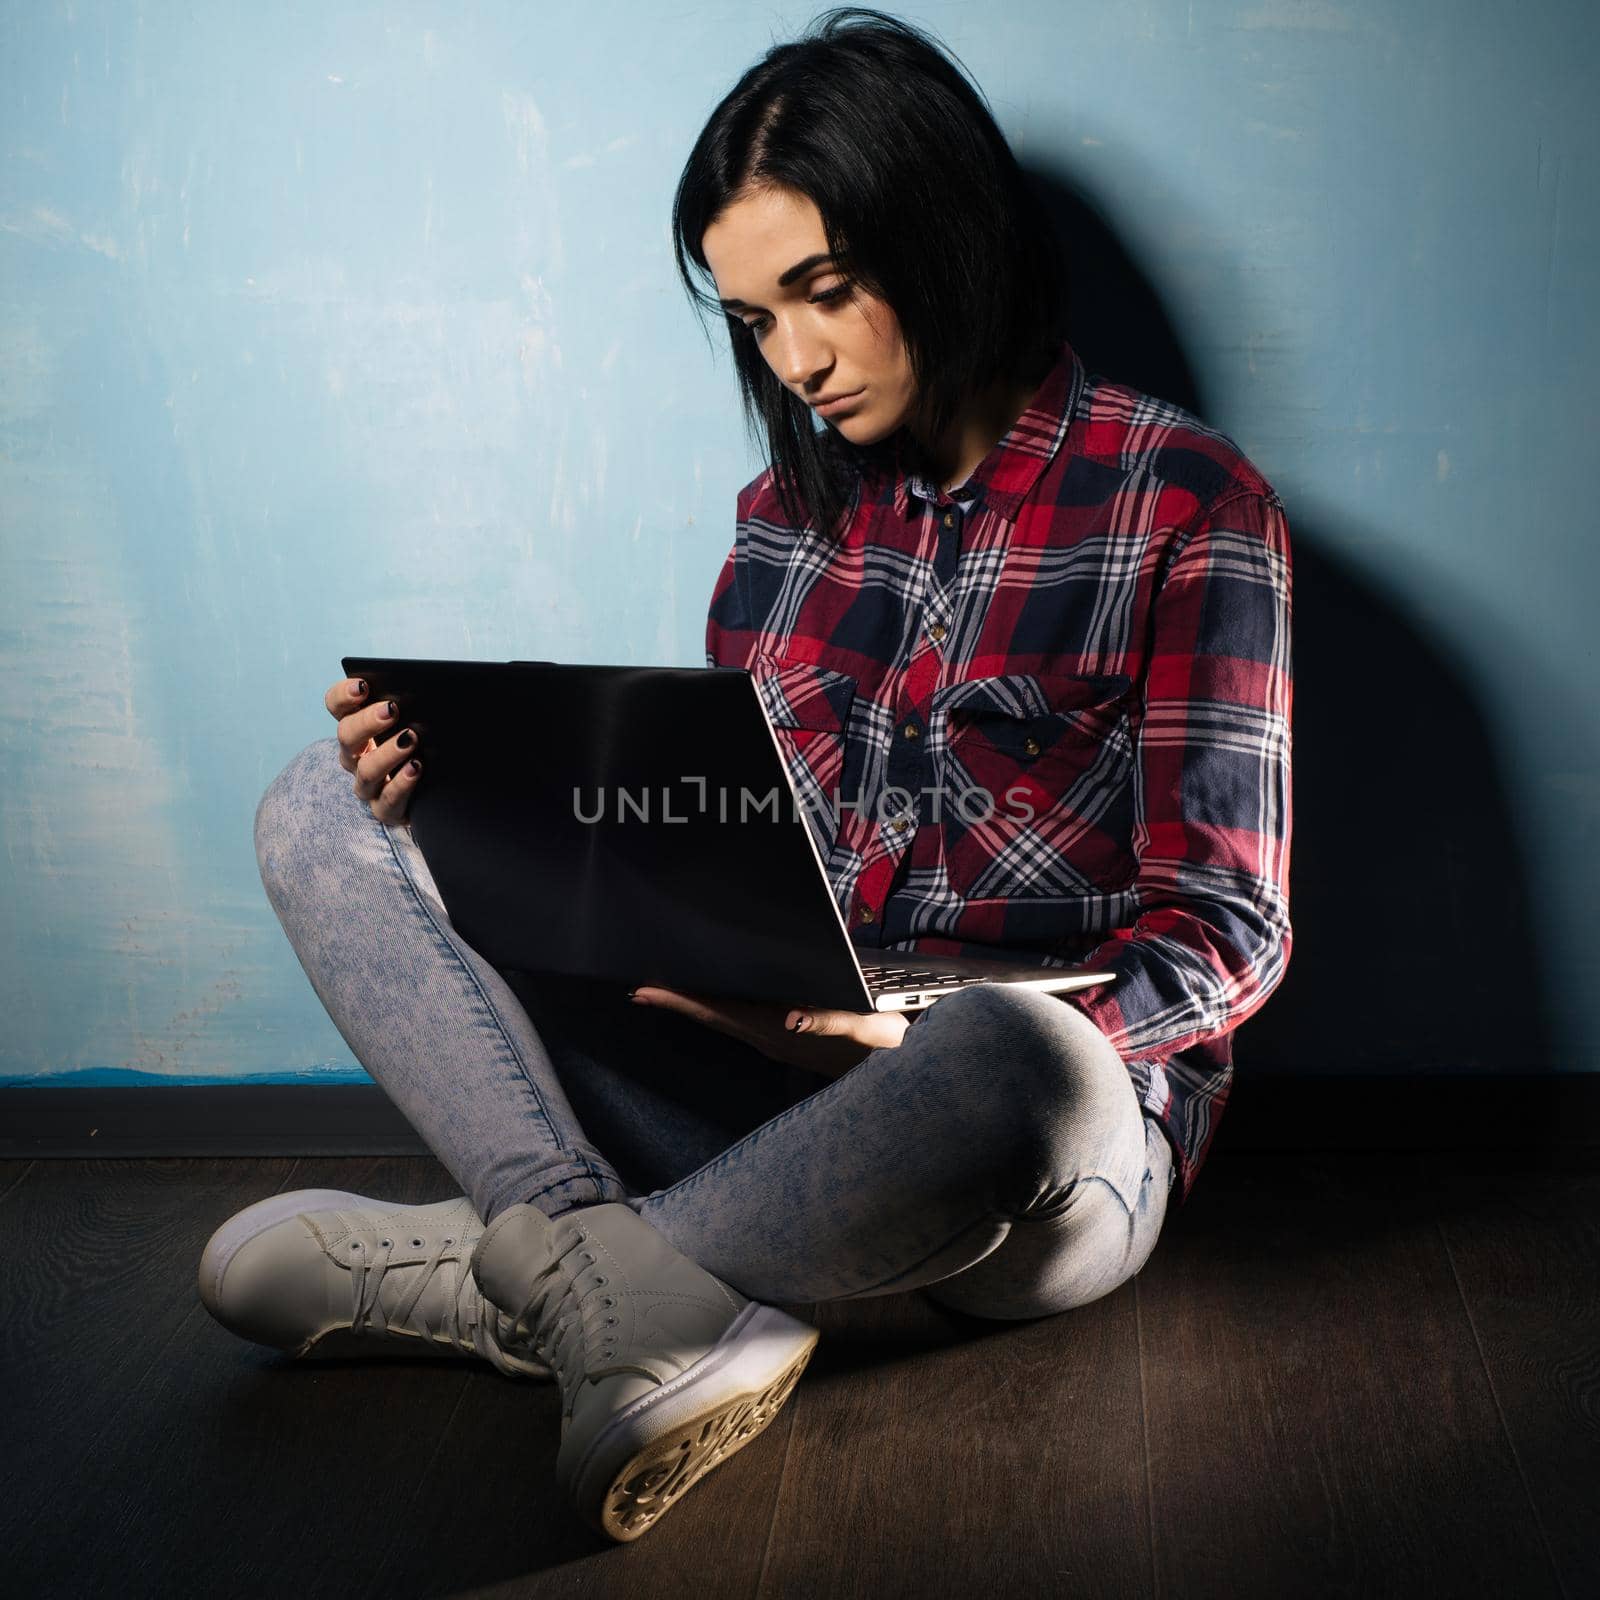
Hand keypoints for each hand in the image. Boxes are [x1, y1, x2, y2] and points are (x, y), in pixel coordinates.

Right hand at [324, 675, 420, 824]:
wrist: (440, 794)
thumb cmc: (426, 746)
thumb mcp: (417, 722)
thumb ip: (412, 705)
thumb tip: (425, 688)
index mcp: (359, 727)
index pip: (337, 706)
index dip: (343, 695)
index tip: (362, 685)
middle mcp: (357, 756)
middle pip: (347, 736)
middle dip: (367, 722)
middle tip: (391, 710)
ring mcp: (369, 785)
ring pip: (366, 771)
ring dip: (387, 753)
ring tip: (410, 739)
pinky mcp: (386, 810)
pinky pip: (388, 800)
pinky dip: (401, 784)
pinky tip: (416, 768)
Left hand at [630, 987, 909, 1078]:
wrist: (904, 1069)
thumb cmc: (888, 1043)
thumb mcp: (868, 1028)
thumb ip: (830, 1022)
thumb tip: (791, 1019)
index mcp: (782, 1032)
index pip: (721, 1012)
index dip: (683, 1001)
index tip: (648, 991)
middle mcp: (772, 1039)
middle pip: (713, 1017)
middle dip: (675, 1001)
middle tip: (637, 988)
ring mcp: (777, 1042)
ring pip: (724, 1021)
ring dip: (691, 1006)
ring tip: (659, 991)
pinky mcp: (786, 1040)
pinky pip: (740, 1022)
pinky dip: (716, 1010)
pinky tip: (707, 1003)